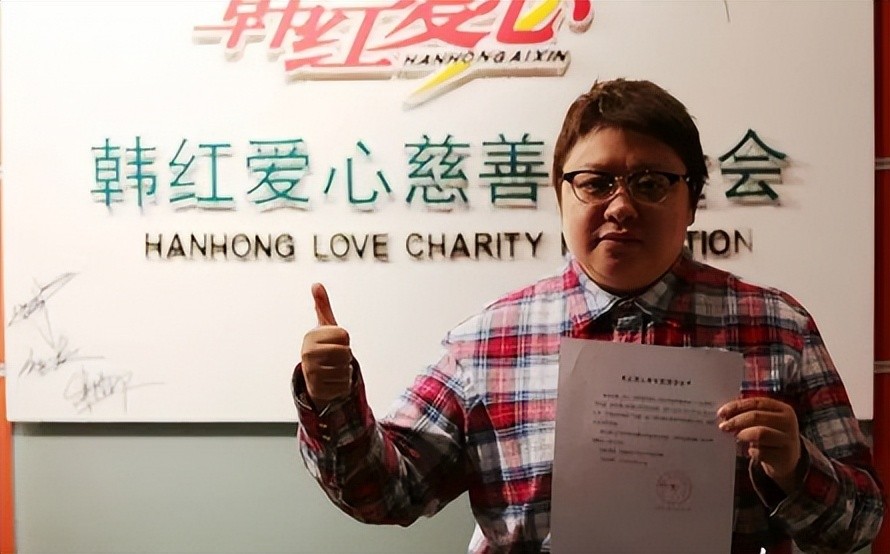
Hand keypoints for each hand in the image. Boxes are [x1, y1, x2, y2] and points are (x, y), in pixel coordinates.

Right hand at [300, 283, 352, 408]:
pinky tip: (333, 381)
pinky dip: (343, 384)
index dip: (345, 339)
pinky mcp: (318, 390)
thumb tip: (316, 284)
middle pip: (346, 353)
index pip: (344, 335)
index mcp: (311, 336)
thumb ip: (322, 305)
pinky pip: (344, 385)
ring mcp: (311, 373)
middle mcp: (308, 354)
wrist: (315, 374)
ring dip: (345, 370)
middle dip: (346, 355)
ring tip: (333, 368)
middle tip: (336, 356)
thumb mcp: (325, 326)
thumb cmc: (323, 346)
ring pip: (346, 370)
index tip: (334, 341)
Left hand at [717, 397, 801, 493]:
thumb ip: (749, 414)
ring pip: (759, 433)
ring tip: (736, 437)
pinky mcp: (784, 456)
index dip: (737, 406)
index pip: (757, 402)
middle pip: (756, 416)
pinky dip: (752, 452)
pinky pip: (761, 452)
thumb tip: (725, 414)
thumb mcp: (765, 422)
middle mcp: (788, 422)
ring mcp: (788, 439)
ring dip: (743, 435)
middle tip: (723, 427)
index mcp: (783, 409)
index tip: (721, 412)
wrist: (788, 460)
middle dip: (736, 421)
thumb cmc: (771, 435)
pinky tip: (751, 451)